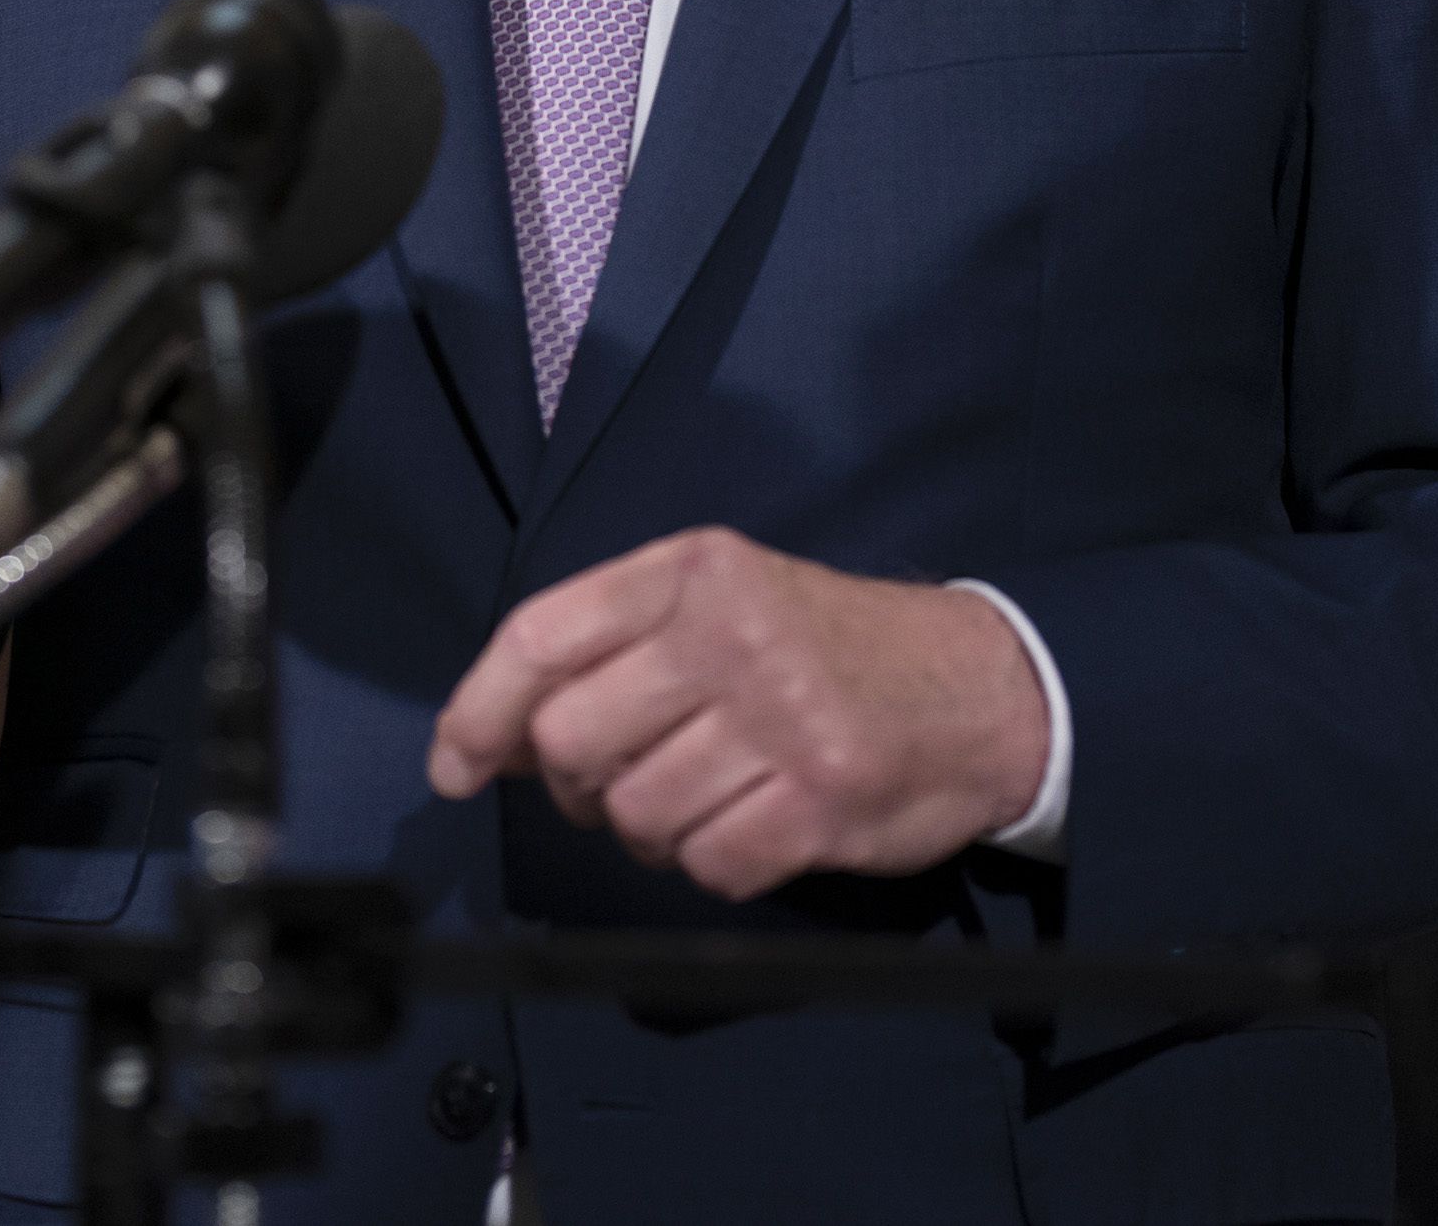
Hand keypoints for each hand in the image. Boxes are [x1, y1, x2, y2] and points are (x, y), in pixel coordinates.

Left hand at [425, 527, 1049, 897]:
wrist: (981, 688)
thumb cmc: (830, 649)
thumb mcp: (724, 602)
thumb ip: (611, 649)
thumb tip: (485, 740)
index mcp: (694, 571)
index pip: (542, 637)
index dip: (478, 711)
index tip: (456, 764)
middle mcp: (731, 634)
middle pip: (570, 742)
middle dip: (581, 786)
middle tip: (627, 781)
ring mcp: (780, 718)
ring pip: (637, 815)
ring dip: (657, 831)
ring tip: (711, 798)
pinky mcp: (821, 800)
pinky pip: (710, 867)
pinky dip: (718, 866)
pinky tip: (756, 828)